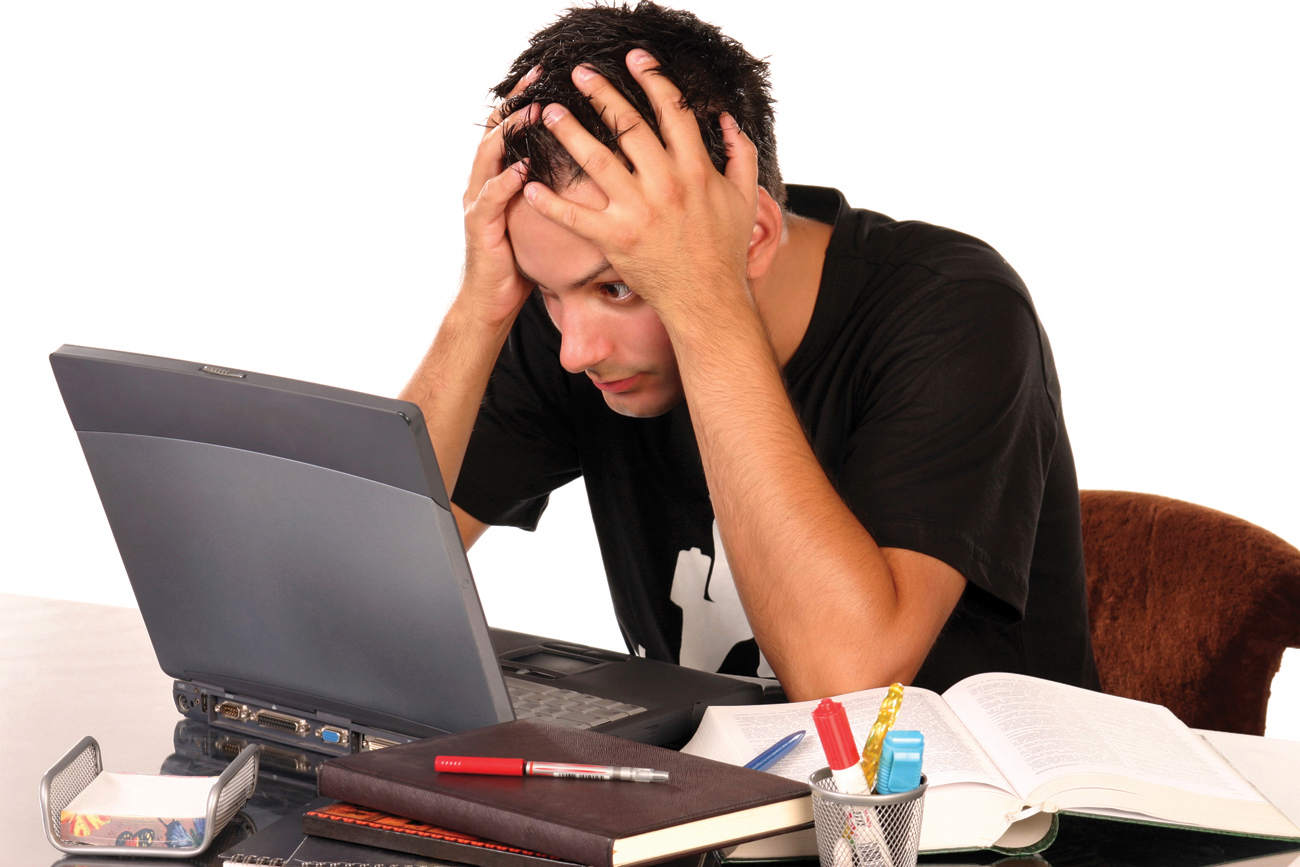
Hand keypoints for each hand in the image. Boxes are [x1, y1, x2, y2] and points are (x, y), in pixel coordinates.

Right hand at [459, 66, 540, 326]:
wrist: (492, 302)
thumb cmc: (520, 261)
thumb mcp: (540, 219)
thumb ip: (551, 191)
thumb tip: (591, 170)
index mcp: (497, 177)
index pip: (509, 127)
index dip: (525, 99)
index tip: (549, 74)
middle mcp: (483, 182)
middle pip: (495, 130)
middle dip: (517, 101)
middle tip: (540, 77)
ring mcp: (477, 203)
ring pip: (488, 156)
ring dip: (511, 133)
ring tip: (533, 112)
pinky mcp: (479, 227)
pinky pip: (490, 198)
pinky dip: (505, 182)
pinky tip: (522, 169)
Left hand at [522, 49, 759, 323]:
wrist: (708, 299)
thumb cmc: (724, 250)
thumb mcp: (744, 198)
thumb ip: (742, 154)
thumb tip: (728, 120)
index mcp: (696, 169)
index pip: (672, 111)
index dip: (652, 79)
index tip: (634, 59)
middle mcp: (665, 184)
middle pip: (628, 125)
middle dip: (600, 94)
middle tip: (578, 74)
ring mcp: (637, 211)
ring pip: (595, 160)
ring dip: (569, 132)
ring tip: (548, 112)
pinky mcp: (615, 239)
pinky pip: (575, 216)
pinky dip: (550, 201)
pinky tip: (530, 184)